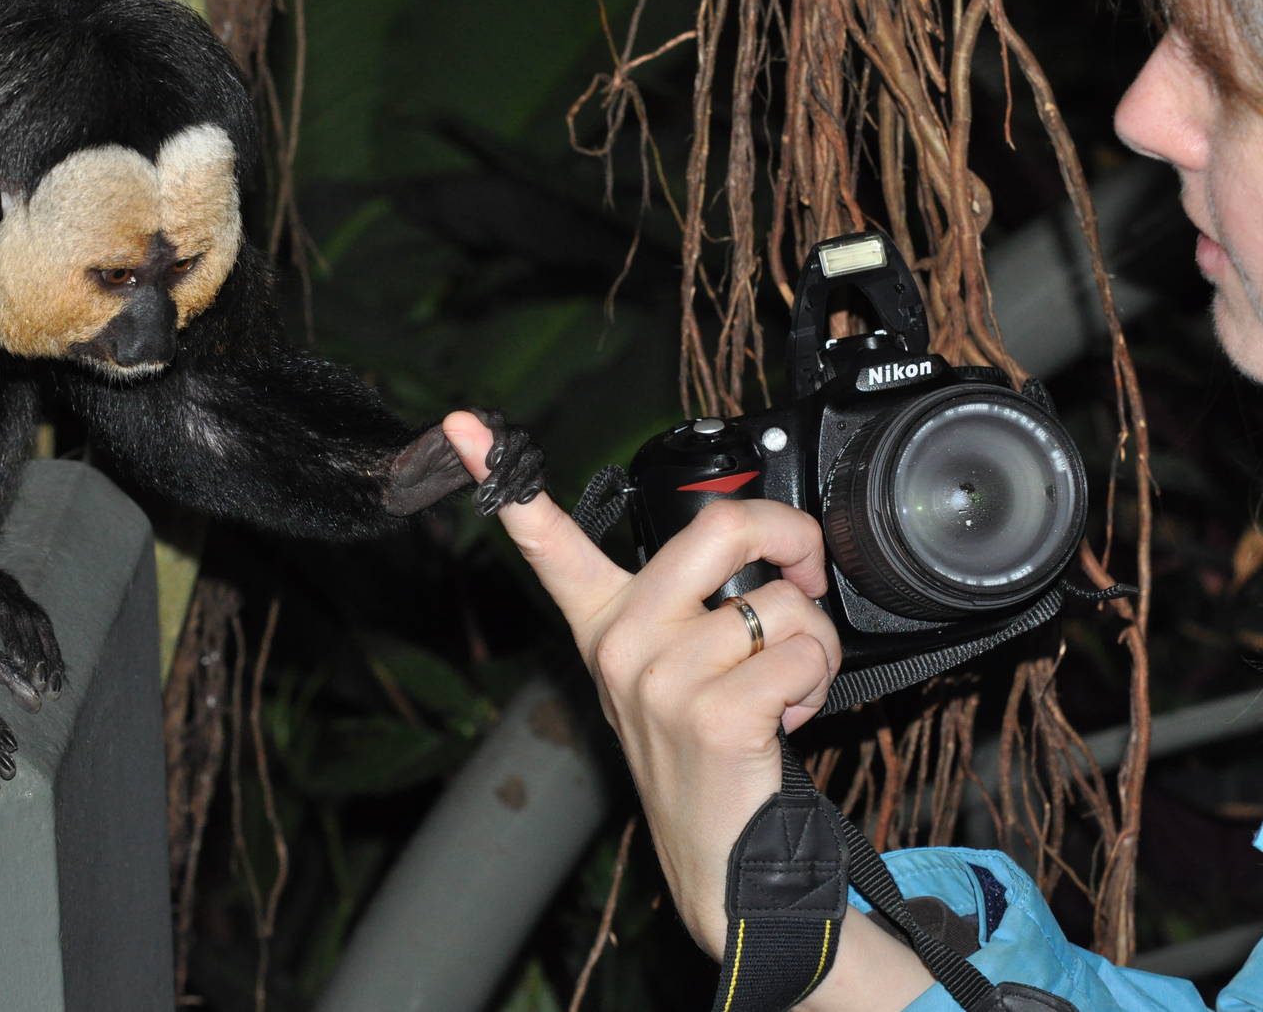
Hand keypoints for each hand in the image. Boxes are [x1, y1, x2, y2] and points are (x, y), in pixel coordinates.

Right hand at [443, 411, 934, 1010]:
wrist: (720, 855)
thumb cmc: (707, 748)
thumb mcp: (674, 666)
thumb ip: (694, 600)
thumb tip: (771, 547)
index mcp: (604, 620)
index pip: (549, 542)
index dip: (504, 477)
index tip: (463, 426)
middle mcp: (619, 643)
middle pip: (718, 527)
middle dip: (789, 536)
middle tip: (804, 570)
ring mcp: (658, 679)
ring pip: (780, 604)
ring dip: (814, 644)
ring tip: (783, 686)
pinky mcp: (709, 713)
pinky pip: (800, 654)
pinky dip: (818, 682)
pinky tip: (787, 717)